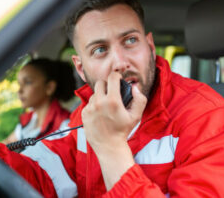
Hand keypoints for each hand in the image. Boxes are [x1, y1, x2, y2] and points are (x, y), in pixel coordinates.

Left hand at [81, 72, 146, 189]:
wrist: (109, 146)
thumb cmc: (123, 130)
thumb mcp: (136, 116)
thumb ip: (140, 99)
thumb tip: (134, 87)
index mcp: (113, 101)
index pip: (112, 77)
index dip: (116, 76)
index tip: (118, 79)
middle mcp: (99, 102)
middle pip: (100, 83)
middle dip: (106, 85)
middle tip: (111, 92)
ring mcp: (90, 108)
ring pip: (94, 94)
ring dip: (100, 96)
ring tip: (106, 106)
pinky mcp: (84, 113)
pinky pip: (89, 103)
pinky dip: (94, 105)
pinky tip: (100, 114)